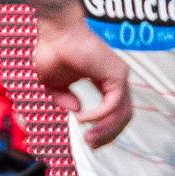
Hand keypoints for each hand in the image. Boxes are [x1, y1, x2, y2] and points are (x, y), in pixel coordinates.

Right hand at [35, 16, 131, 147]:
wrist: (54, 31)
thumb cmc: (50, 51)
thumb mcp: (51, 86)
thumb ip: (62, 100)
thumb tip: (77, 110)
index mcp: (102, 82)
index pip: (113, 112)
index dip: (104, 130)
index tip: (88, 140)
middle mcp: (114, 79)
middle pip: (123, 117)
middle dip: (108, 136)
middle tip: (91, 144)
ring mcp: (117, 76)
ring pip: (124, 114)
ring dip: (107, 130)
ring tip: (89, 137)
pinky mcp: (116, 74)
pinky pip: (113, 103)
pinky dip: (99, 115)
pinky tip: (83, 117)